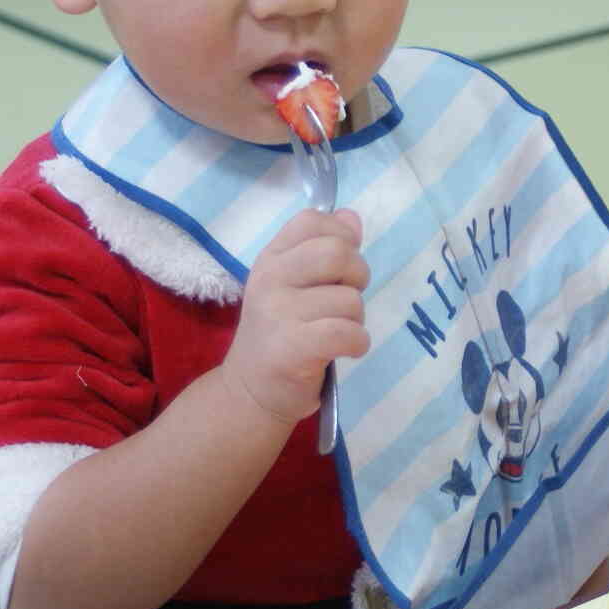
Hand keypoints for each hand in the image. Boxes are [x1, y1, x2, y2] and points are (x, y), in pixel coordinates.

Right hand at [224, 209, 368, 422]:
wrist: (251, 391)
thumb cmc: (280, 334)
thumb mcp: (294, 285)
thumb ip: (322, 249)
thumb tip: (351, 218)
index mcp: (271, 259)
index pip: (311, 221)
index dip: (340, 236)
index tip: (339, 266)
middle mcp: (270, 279)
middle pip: (337, 253)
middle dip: (357, 276)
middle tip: (346, 299)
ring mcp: (279, 313)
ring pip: (350, 299)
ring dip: (356, 319)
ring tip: (336, 332)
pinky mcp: (293, 347)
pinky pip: (348, 332)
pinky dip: (358, 343)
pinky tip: (344, 349)